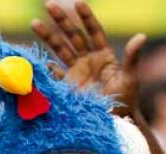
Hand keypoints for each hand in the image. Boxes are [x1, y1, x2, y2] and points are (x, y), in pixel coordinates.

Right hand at [31, 0, 145, 115]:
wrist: (113, 121)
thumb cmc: (125, 99)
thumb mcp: (129, 78)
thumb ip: (132, 57)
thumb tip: (141, 37)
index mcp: (103, 55)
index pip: (93, 31)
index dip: (86, 18)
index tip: (77, 3)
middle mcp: (87, 60)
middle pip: (72, 36)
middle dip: (61, 20)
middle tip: (49, 5)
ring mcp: (75, 72)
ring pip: (59, 49)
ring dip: (47, 36)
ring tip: (34, 23)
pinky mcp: (65, 85)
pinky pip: (52, 72)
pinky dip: (42, 65)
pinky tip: (32, 56)